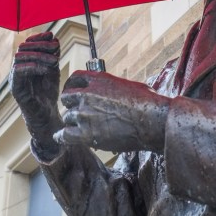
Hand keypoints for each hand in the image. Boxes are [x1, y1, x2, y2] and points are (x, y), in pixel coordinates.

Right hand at [9, 32, 62, 150]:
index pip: (27, 43)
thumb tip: (54, 38)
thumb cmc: (49, 92)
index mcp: (25, 62)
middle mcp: (17, 68)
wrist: (47, 115)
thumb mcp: (53, 69)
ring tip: (54, 61)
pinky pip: (18, 72)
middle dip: (40, 45)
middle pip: (22, 47)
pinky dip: (32, 67)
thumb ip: (53, 55)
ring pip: (19, 57)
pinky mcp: (15, 89)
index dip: (38, 37)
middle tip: (55, 48)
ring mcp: (15, 78)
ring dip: (38, 56)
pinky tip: (45, 69)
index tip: (52, 36)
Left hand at [56, 71, 170, 152]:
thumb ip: (113, 88)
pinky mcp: (85, 132)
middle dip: (72, 104)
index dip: (73, 86)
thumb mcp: (129, 85)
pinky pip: (65, 134)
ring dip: (74, 122)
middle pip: (67, 98)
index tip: (74, 93)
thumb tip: (113, 93)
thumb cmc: (147, 103)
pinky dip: (65, 136)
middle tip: (79, 112)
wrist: (151, 121)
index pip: (75, 78)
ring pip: (67, 117)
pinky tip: (66, 137)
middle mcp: (87, 94)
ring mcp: (84, 113)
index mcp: (99, 79)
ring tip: (83, 128)